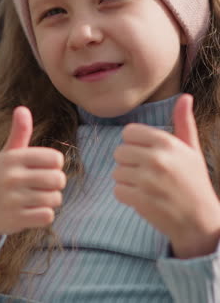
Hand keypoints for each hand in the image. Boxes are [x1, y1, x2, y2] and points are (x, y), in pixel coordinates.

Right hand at [0, 107, 65, 248]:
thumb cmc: (0, 177)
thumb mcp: (8, 154)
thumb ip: (20, 132)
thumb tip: (22, 108)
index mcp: (14, 158)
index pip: (55, 158)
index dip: (55, 164)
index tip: (45, 168)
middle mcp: (13, 177)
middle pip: (59, 179)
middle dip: (57, 183)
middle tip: (45, 185)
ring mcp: (14, 200)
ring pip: (55, 199)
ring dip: (51, 200)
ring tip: (37, 198)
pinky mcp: (17, 219)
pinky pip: (48, 216)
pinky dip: (44, 215)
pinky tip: (33, 211)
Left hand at [112, 94, 219, 257]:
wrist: (200, 221)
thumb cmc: (194, 182)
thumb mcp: (192, 150)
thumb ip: (184, 122)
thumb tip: (185, 97)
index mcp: (167, 143)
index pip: (129, 132)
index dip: (135, 143)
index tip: (146, 153)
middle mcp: (157, 159)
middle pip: (119, 151)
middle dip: (129, 162)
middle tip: (146, 172)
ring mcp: (147, 181)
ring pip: (116, 171)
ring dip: (127, 179)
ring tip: (146, 185)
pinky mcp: (140, 200)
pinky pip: (117, 190)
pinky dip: (126, 195)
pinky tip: (142, 197)